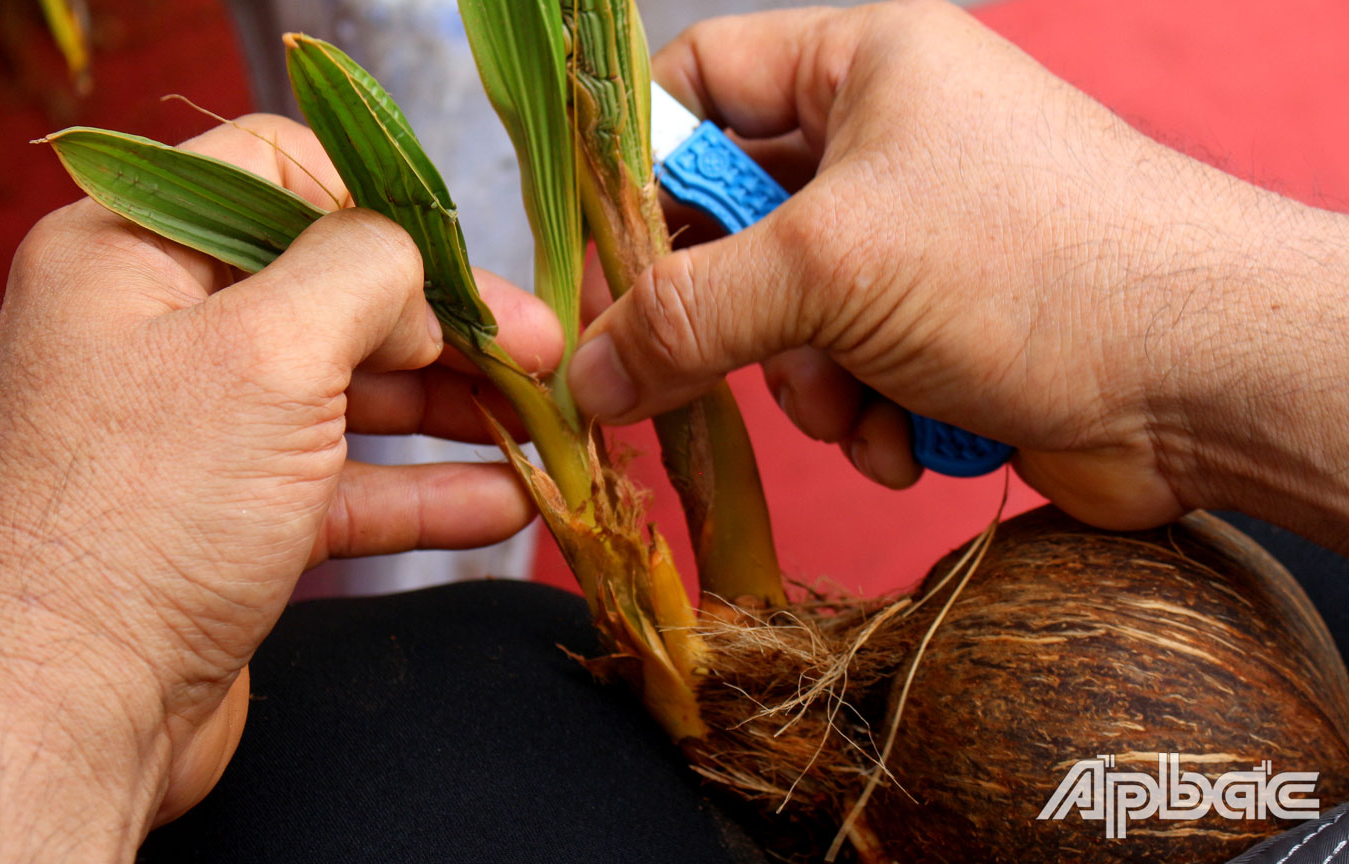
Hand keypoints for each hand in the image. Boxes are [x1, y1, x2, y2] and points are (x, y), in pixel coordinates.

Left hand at [0, 115, 563, 859]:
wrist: (65, 716)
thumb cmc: (142, 518)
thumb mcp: (268, 353)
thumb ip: (362, 271)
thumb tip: (414, 262)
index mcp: (130, 252)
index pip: (276, 173)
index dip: (379, 207)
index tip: (464, 260)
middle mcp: (158, 330)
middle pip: (331, 291)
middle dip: (446, 325)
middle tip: (544, 352)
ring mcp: (198, 430)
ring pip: (348, 392)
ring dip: (452, 410)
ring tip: (547, 425)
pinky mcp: (231, 518)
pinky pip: (344, 482)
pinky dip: (422, 489)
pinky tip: (504, 501)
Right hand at [568, 0, 1348, 541]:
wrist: (1205, 378)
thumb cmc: (1030, 264)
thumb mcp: (830, 267)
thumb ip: (686, 315)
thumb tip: (585, 376)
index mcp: (860, 66)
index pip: (698, 85)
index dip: (634, 169)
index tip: (595, 262)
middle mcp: (886, 144)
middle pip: (729, 223)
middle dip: (724, 310)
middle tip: (680, 370)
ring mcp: (916, 244)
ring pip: (781, 319)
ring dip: (804, 380)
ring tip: (857, 399)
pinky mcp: (941, 335)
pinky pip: (845, 376)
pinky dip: (863, 416)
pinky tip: (911, 433)